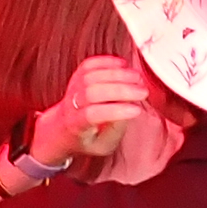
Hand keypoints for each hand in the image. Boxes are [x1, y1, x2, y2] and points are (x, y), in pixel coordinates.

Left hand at [30, 55, 152, 166]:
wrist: (63, 127)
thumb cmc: (86, 138)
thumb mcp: (103, 145)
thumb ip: (116, 130)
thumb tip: (130, 109)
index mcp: (76, 125)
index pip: (93, 115)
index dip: (116, 111)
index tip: (137, 110)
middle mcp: (71, 104)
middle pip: (92, 92)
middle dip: (121, 90)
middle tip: (142, 92)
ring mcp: (73, 87)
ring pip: (92, 75)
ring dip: (118, 74)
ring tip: (138, 78)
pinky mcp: (78, 75)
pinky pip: (90, 64)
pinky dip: (108, 62)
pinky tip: (124, 66)